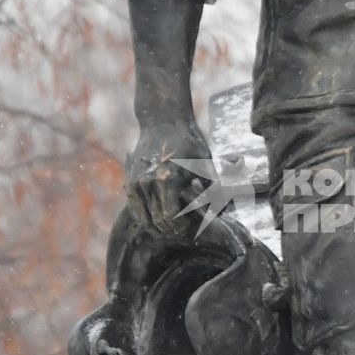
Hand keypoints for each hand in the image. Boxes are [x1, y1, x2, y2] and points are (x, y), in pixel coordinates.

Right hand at [125, 118, 216, 240]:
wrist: (163, 120)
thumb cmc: (189, 141)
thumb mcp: (205, 162)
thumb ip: (213, 189)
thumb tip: (225, 212)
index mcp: (168, 178)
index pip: (171, 217)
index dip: (181, 228)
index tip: (191, 229)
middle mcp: (148, 182)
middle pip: (157, 221)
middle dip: (171, 231)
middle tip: (183, 234)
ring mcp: (136, 182)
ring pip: (144, 219)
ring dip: (157, 228)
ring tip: (171, 229)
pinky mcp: (129, 181)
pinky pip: (135, 209)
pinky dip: (145, 218)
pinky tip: (157, 219)